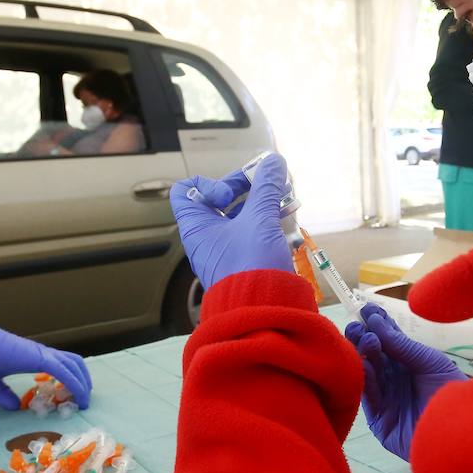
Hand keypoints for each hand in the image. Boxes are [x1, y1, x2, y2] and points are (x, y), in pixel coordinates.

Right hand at [0, 313, 91, 410]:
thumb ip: (2, 395)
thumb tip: (14, 408)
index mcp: (33, 357)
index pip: (61, 364)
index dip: (71, 377)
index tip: (74, 395)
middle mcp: (42, 353)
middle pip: (74, 362)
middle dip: (83, 379)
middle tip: (84, 398)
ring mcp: (42, 354)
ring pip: (74, 365)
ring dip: (83, 382)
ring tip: (84, 400)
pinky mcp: (39, 357)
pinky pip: (64, 371)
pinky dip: (75, 383)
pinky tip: (78, 396)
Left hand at [170, 153, 292, 289]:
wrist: (262, 311)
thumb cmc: (250, 264)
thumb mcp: (259, 220)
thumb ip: (266, 188)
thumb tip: (273, 162)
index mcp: (196, 226)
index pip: (185, 192)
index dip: (207, 183)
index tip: (230, 193)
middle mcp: (206, 237)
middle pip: (219, 200)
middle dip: (245, 187)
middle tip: (268, 181)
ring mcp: (225, 250)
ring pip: (239, 216)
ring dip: (260, 201)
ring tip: (284, 194)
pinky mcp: (244, 260)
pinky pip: (250, 232)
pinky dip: (265, 220)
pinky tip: (287, 214)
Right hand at [344, 303, 466, 460]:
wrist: (460, 431)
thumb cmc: (452, 393)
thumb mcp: (430, 362)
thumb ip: (402, 345)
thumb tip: (375, 321)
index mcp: (409, 364)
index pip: (388, 340)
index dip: (377, 324)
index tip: (366, 308)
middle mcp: (394, 379)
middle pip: (373, 355)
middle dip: (363, 337)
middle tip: (357, 325)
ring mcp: (386, 399)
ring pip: (367, 373)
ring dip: (363, 354)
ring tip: (364, 338)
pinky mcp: (379, 420)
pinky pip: (368, 396)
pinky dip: (365, 378)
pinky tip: (364, 362)